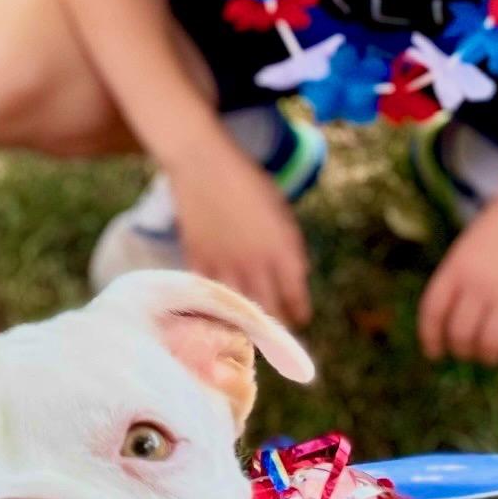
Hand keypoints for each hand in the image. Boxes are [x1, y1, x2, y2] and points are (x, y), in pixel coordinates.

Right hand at [169, 139, 312, 326]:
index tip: (300, 320)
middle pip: (269, 313)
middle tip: (275, 333)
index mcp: (282, 250)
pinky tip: (218, 311)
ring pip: (238, 310)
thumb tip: (293, 278)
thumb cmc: (247, 183)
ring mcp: (224, 266)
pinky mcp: (198, 263)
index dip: (299, 314)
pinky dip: (215, 305)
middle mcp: (255, 264)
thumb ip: (287, 248)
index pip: (295, 298)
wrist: (203, 165)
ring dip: (245, 322)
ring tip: (247, 328)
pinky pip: (208, 296)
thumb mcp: (280, 213)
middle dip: (275, 326)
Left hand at [418, 195, 497, 376]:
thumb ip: (463, 273)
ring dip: (488, 357)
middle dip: (462, 351)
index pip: (432, 312)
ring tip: (492, 356)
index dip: (430, 338)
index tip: (434, 352)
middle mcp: (478, 284)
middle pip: (460, 334)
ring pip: (489, 343)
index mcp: (456, 267)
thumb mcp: (472, 241)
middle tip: (469, 353)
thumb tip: (459, 308)